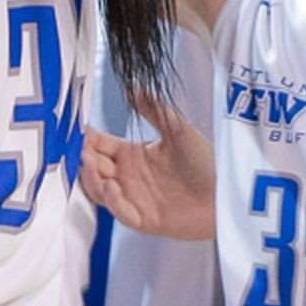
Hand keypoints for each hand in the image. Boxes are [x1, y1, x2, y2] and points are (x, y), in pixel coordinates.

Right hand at [79, 113, 217, 240]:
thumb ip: (152, 109)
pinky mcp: (144, 220)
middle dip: (83, 157)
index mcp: (132, 156)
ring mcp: (133, 199)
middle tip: (79, 147)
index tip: (75, 128)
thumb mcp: (177, 129)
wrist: (230, 190)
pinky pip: (121, 212)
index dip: (85, 138)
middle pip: (92, 168)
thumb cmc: (207, 162)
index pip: (98, 145)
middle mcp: (128, 177)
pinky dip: (113, 201)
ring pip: (99, 190)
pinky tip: (112, 186)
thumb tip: (133, 85)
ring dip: (92, 177)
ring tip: (90, 162)